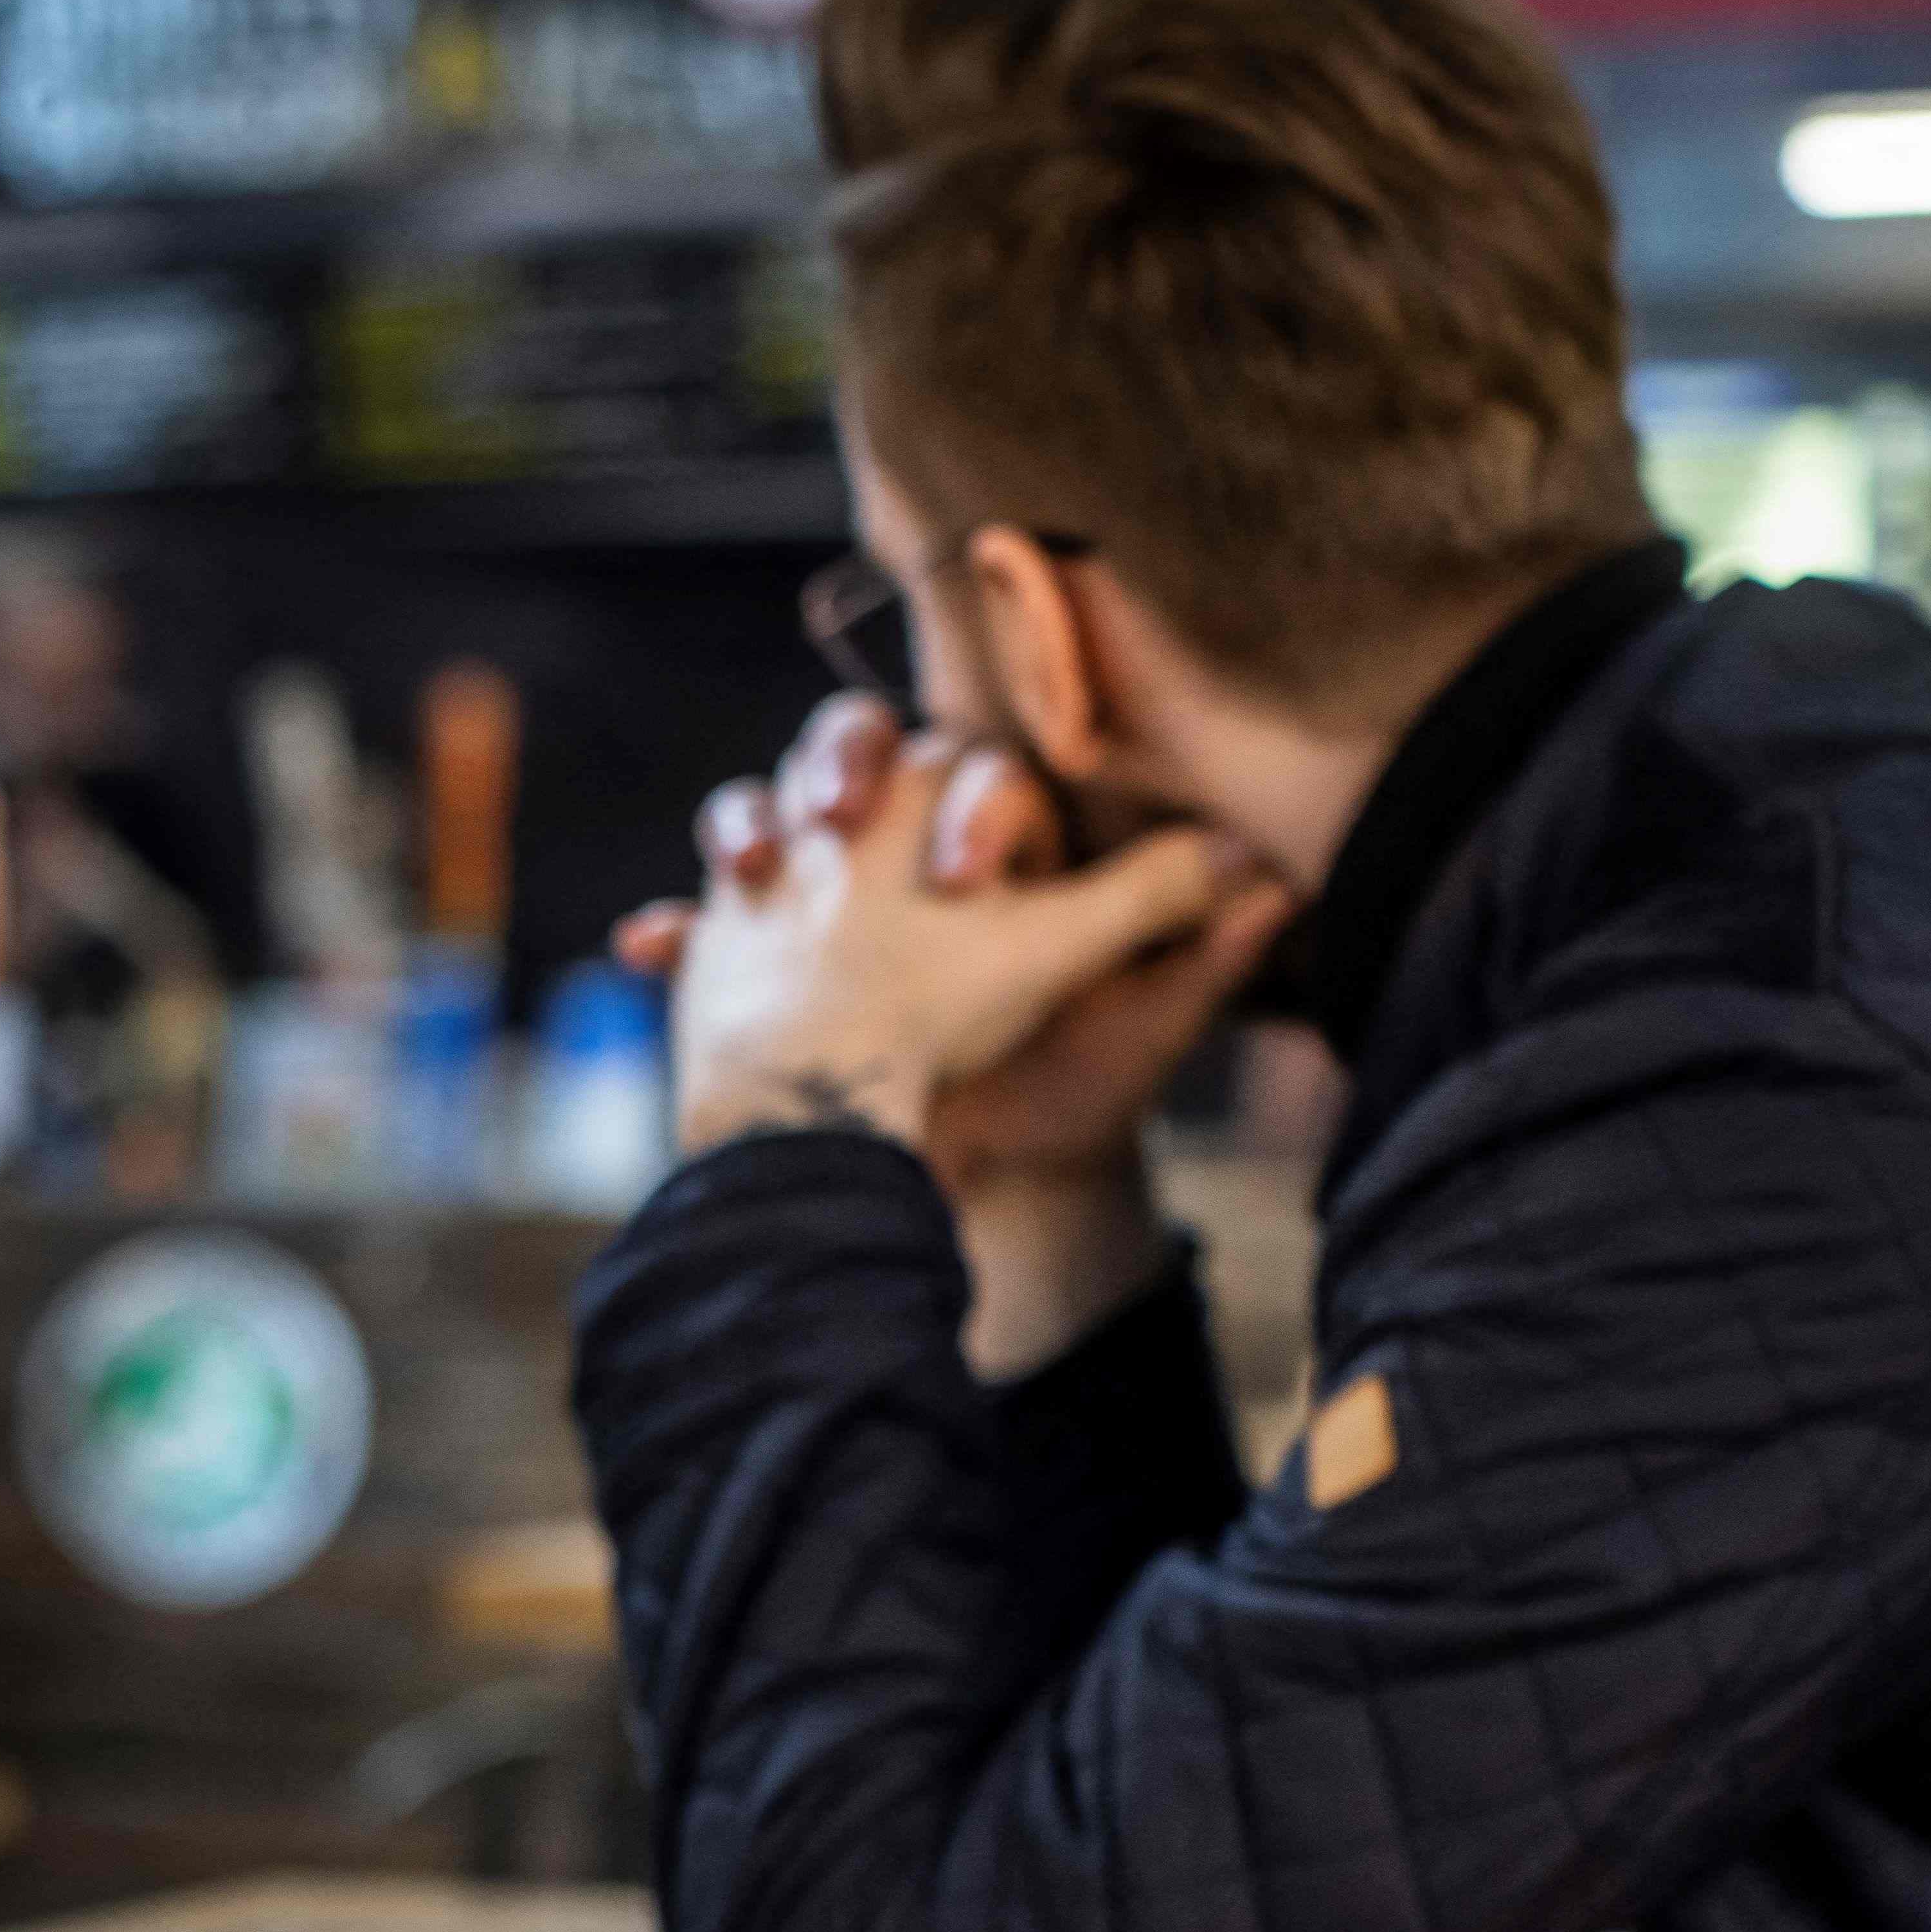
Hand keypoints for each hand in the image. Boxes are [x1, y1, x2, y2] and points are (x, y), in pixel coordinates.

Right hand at [620, 719, 1264, 1157]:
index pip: (983, 776)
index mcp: (1003, 845)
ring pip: (772, 803)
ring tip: (751, 859)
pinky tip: (652, 945)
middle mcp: (909, 849)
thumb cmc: (1062, 1090)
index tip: (970, 878)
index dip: (974, 808)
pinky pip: (700, 914)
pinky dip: (673, 923)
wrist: (975, 1182)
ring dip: (750, 812)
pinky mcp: (754, 945)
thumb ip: (1190, 928)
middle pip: (864, 749)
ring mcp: (825, 891)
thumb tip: (1278, 867)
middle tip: (837, 817)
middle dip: (844, 761)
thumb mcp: (1135, 1009)